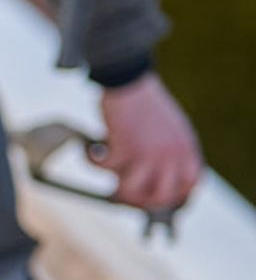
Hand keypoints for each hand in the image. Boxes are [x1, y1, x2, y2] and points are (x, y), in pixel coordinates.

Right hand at [96, 73, 205, 214]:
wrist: (129, 79)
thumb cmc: (143, 102)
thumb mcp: (168, 129)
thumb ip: (170, 152)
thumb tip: (153, 176)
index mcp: (186, 148)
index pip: (190, 184)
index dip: (172, 195)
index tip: (151, 197)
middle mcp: (173, 154)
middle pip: (161, 196)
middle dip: (138, 199)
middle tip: (120, 190)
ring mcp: (151, 154)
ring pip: (131, 190)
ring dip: (111, 180)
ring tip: (104, 166)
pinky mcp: (126, 148)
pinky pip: (105, 169)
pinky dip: (92, 160)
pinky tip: (89, 147)